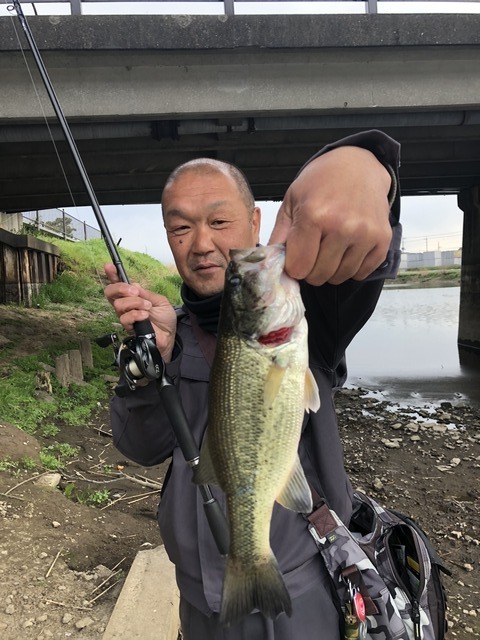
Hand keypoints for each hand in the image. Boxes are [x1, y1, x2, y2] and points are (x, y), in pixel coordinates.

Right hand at [104, 263, 176, 361]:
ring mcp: (126, 317)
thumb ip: (146, 293)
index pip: (118, 284)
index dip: (112, 275)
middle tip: (135, 292)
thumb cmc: (165, 318)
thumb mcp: (159, 300)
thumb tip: (133, 285)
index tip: (109, 266)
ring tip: (148, 307)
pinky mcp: (128, 328)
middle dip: (121, 288)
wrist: (170, 335)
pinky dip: (136, 314)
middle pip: (110, 293)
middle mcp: (126, 306)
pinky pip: (125, 318)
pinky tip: (145, 316)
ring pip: (119, 305)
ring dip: (135, 303)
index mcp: (132, 296)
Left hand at [269, 146, 392, 285]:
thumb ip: (280, 235)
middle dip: (311, 270)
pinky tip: (347, 249)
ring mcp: (365, 234)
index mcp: (314, 216)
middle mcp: (342, 226)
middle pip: (319, 276)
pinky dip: (352, 268)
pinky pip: (361, 273)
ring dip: (331, 270)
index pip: (299, 268)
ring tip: (329, 248)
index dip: (294, 266)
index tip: (296, 256)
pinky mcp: (382, 240)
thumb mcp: (292, 201)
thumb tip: (270, 266)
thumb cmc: (321, 183)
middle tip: (313, 252)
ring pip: (340, 277)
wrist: (358, 165)